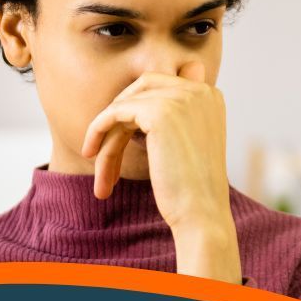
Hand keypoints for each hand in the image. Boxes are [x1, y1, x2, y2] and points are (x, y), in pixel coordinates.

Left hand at [80, 62, 241, 283]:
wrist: (203, 214)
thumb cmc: (193, 188)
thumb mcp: (187, 143)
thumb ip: (172, 118)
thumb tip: (132, 106)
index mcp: (209, 95)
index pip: (159, 87)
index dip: (134, 111)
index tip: (120, 141)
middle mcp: (199, 90)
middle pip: (141, 89)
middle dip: (119, 118)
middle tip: (101, 152)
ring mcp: (181, 98)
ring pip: (125, 105)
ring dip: (108, 136)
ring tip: (102, 172)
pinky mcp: (160, 112)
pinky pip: (115, 112)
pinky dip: (98, 130)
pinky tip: (91, 153)